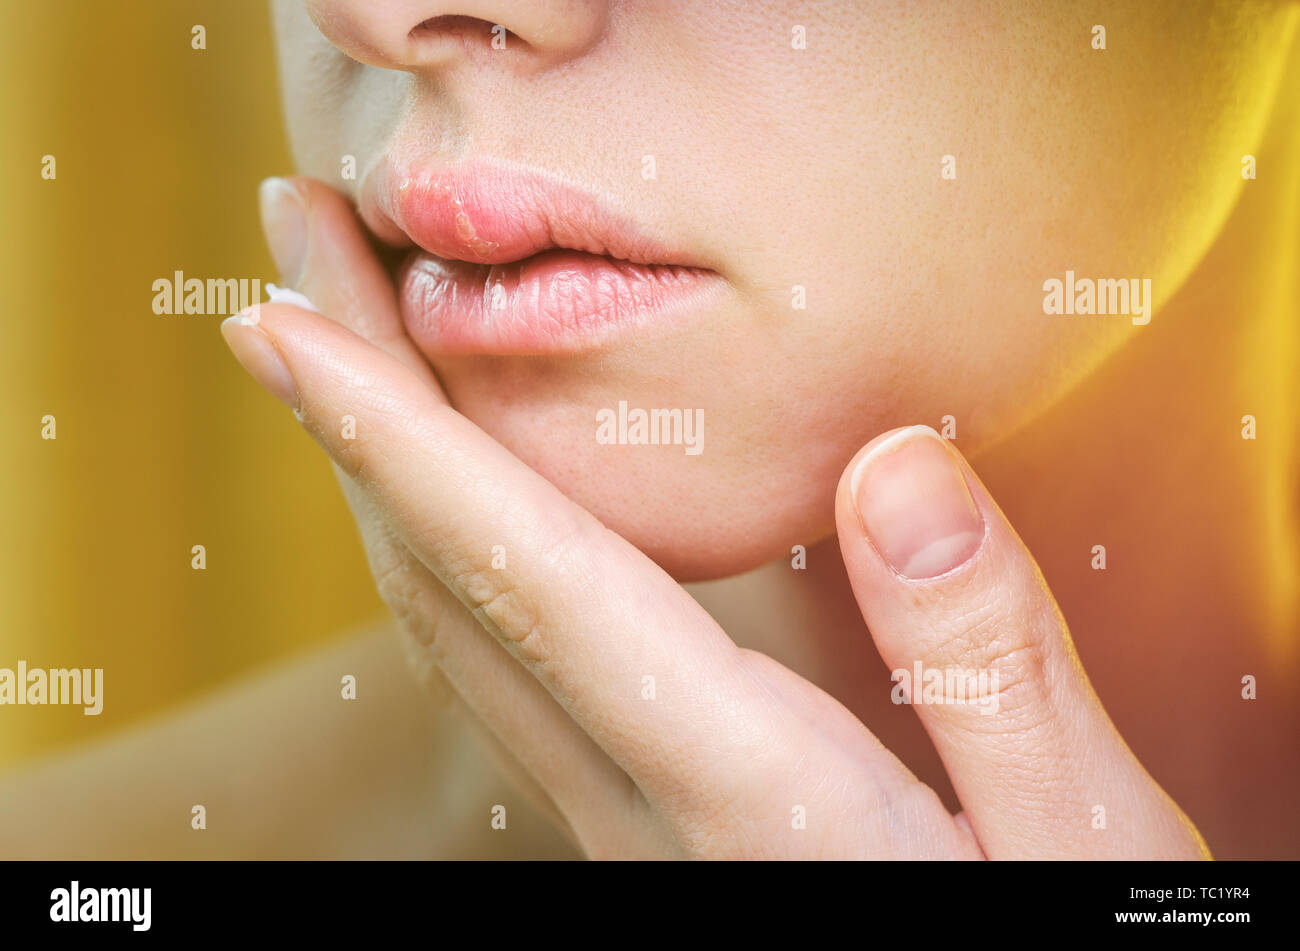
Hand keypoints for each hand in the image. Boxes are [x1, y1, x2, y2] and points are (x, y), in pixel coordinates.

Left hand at [221, 177, 1208, 858]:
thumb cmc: (1052, 945)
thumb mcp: (1072, 839)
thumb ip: (986, 664)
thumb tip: (897, 467)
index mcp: (748, 797)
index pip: (535, 580)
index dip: (400, 443)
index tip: (291, 327)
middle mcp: (645, 809)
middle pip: (453, 587)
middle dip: (356, 417)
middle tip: (290, 264)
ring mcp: (627, 822)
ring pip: (456, 627)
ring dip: (384, 474)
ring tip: (348, 344)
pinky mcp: (646, 817)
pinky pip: (503, 660)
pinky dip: (447, 545)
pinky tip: (452, 492)